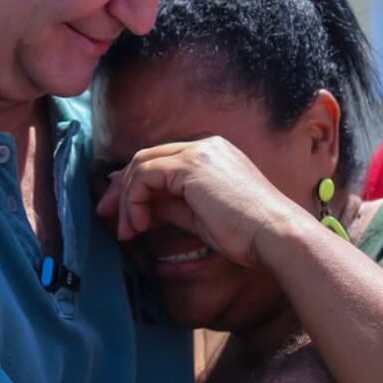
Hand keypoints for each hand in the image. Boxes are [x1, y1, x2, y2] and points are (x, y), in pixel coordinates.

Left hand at [96, 137, 306, 266]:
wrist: (275, 235)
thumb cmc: (246, 234)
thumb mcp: (199, 217)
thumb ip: (170, 206)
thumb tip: (141, 208)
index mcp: (212, 155)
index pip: (161, 162)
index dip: (135, 185)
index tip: (123, 214)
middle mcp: (205, 147)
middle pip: (146, 158)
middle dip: (121, 189)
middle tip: (107, 216)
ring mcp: (199, 152)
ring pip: (141, 165)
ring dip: (126, 199)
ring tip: (126, 230)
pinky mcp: (191, 166)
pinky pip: (145, 175)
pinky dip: (134, 200)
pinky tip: (139, 225)